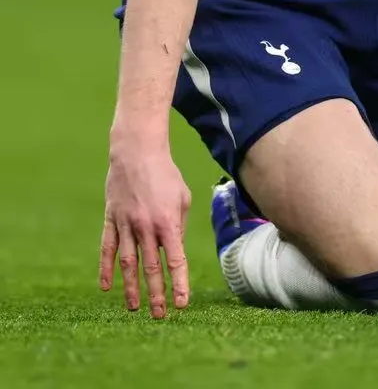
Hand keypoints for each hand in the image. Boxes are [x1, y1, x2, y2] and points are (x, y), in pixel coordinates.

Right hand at [100, 145, 191, 317]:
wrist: (137, 151)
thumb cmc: (166, 174)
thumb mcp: (182, 197)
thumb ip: (178, 225)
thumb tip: (173, 249)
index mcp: (168, 222)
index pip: (175, 261)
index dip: (179, 284)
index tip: (182, 304)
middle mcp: (146, 227)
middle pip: (151, 268)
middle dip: (156, 294)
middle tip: (159, 315)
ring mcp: (126, 224)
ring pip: (128, 264)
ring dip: (131, 287)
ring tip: (135, 308)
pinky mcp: (111, 219)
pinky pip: (107, 248)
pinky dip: (105, 268)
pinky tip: (106, 286)